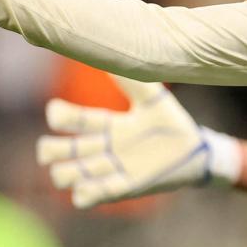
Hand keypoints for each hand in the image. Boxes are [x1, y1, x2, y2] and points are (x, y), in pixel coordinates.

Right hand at [37, 74, 239, 208]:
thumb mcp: (155, 101)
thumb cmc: (173, 124)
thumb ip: (134, 81)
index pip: (74, 119)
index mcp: (109, 124)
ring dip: (65, 173)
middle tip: (51, 149)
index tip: (55, 112)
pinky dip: (84, 194)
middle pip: (59, 150)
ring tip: (78, 170)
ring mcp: (112, 170)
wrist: (198, 153)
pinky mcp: (123, 189)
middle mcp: (104, 148)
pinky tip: (88, 189)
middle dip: (49, 150)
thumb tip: (112, 50)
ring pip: (68, 175)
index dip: (60, 115)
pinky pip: (91, 196)